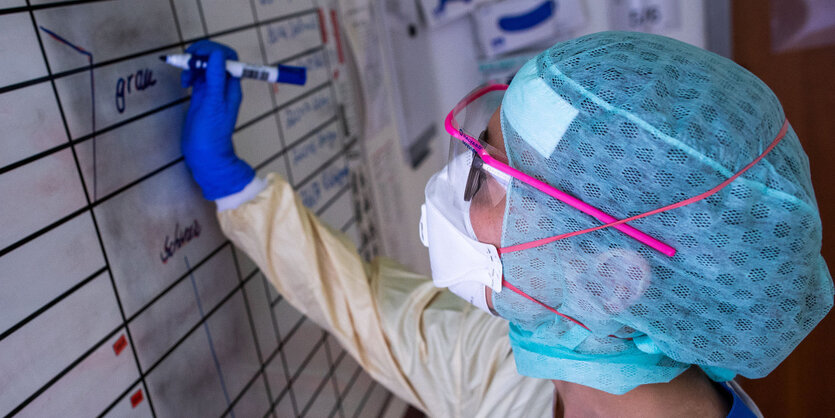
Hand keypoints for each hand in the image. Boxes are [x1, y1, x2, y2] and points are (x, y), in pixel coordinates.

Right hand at [181, 40, 253, 199]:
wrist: (205, 154)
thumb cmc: (211, 132)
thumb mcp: (213, 103)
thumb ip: (215, 79)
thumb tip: (216, 55)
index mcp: (231, 86)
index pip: (227, 57)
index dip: (212, 51)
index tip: (196, 55)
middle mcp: (223, 86)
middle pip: (215, 59)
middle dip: (200, 56)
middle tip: (187, 63)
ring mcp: (212, 91)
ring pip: (205, 67)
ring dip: (193, 66)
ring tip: (185, 78)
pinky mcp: (202, 96)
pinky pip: (198, 77)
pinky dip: (190, 75)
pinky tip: (184, 83)